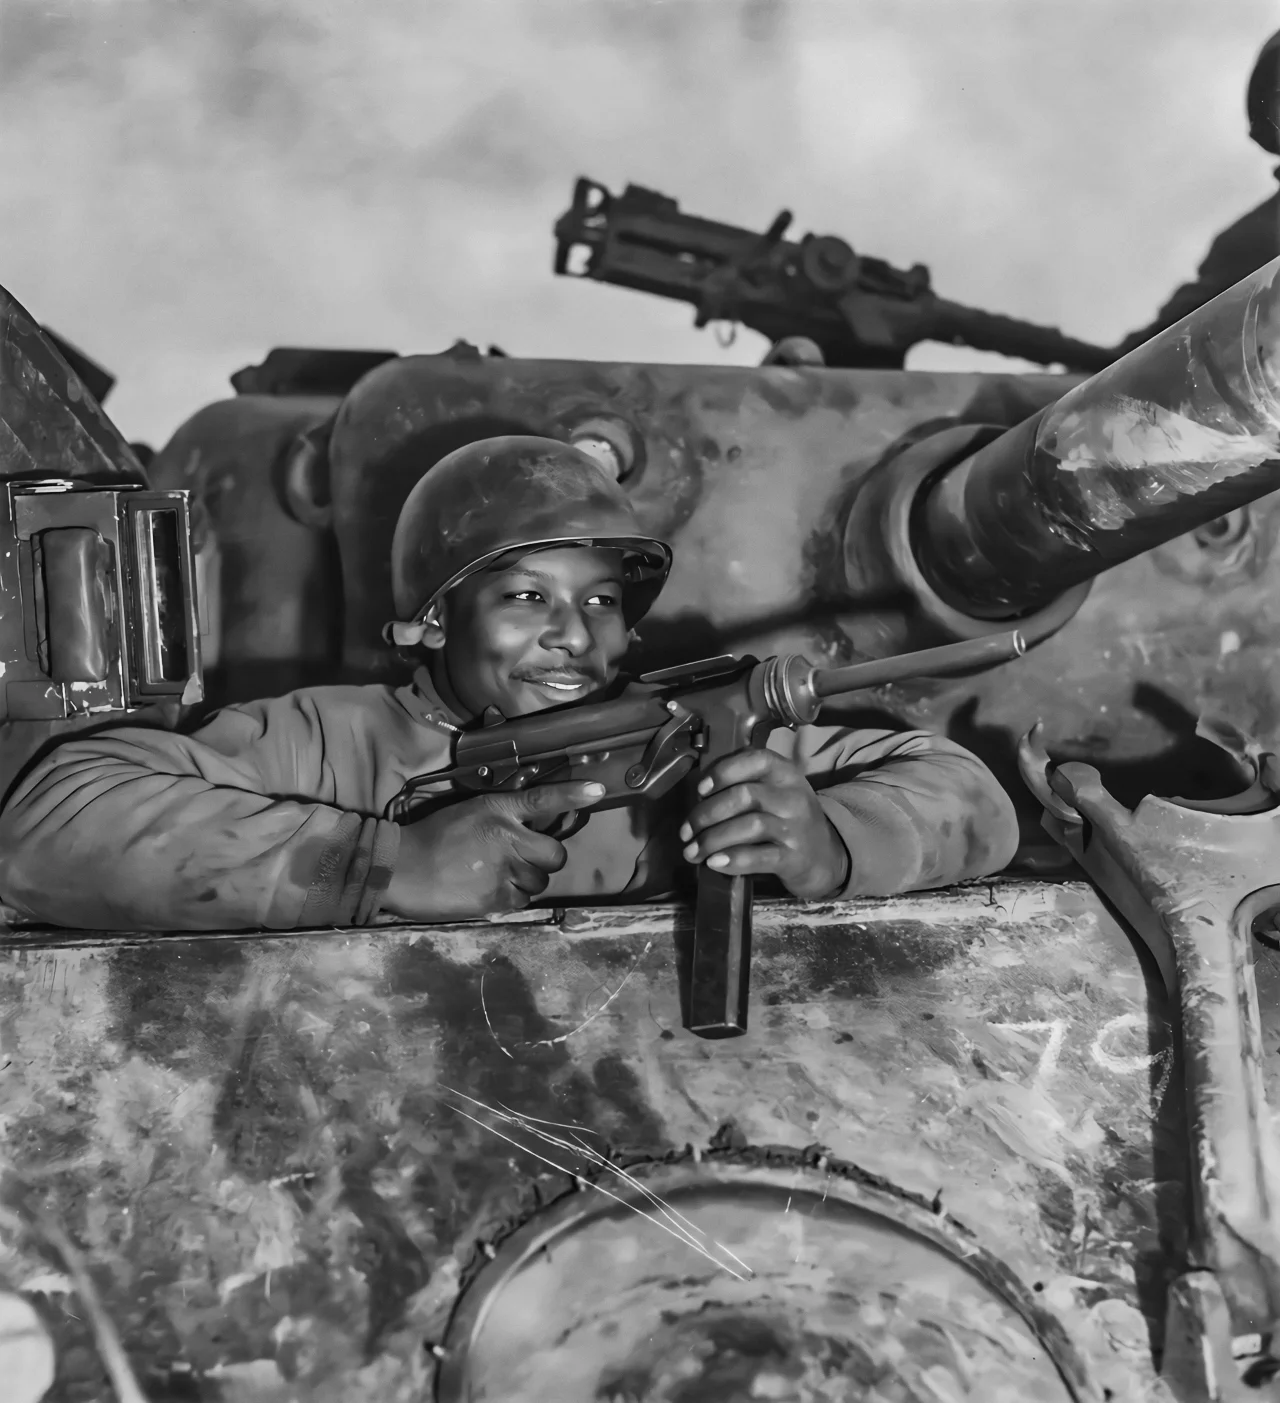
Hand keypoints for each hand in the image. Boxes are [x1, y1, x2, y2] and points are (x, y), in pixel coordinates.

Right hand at [384, 781, 604, 920]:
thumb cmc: (433, 836)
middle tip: (524, 859)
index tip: (598, 790)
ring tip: (497, 875)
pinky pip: (523, 900)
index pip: (543, 797)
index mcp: (499, 809)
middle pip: (555, 854)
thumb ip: (504, 813)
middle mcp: (507, 837)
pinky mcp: (497, 898)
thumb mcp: (471, 810)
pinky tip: (488, 890)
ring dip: (526, 879)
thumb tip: (532, 820)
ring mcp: (504, 869)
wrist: (403, 869)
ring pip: (540, 880)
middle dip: (545, 859)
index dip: (573, 794)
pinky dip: (511, 897)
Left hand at [679, 750, 849, 899]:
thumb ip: (745, 784)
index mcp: (786, 774)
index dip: (724, 771)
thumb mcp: (776, 792)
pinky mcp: (794, 858)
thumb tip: (700, 795)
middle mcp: (793, 797)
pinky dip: (732, 860)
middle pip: (744, 796)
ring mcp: (796, 828)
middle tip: (686, 831)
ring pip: (749, 826)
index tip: (700, 790)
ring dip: (712, 840)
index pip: (756, 760)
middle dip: (706, 814)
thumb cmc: (788, 820)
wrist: (825, 856)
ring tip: (692, 852)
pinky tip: (714, 863)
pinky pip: (759, 857)